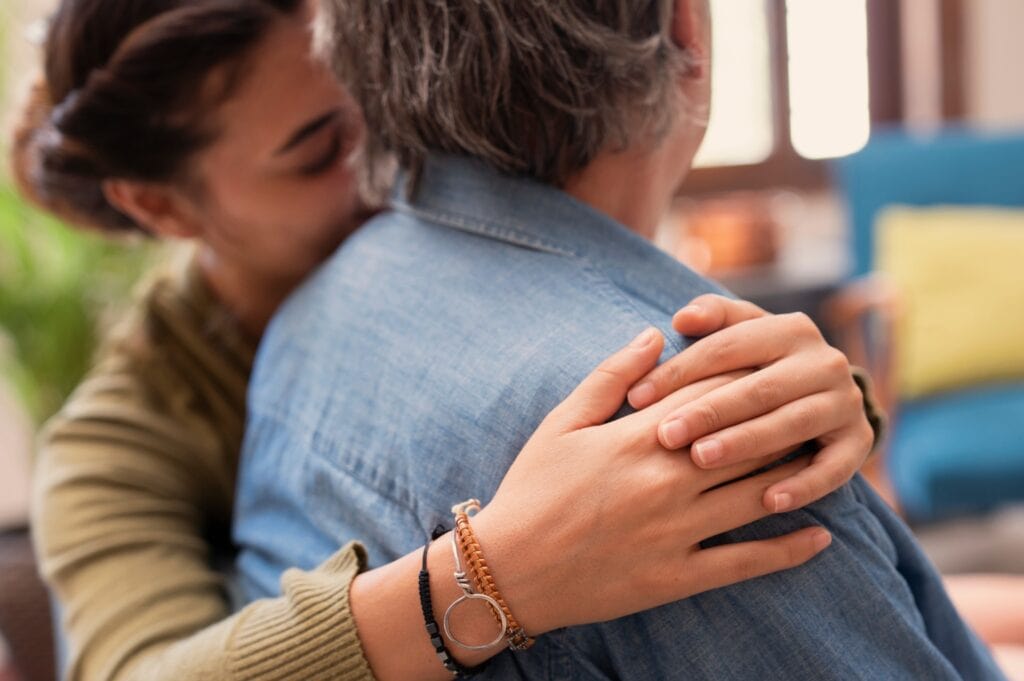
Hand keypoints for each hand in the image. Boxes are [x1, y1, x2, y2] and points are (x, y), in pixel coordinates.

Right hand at [473, 327, 831, 634]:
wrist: (509, 570)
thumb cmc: (531, 488)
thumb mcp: (561, 422)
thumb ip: (610, 377)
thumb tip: (653, 335)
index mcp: (638, 437)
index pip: (710, 394)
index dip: (747, 375)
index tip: (773, 363)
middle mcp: (666, 480)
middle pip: (745, 439)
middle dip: (782, 417)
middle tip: (815, 403)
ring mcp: (676, 530)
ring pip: (757, 493)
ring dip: (796, 473)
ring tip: (823, 457)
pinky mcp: (678, 575)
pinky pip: (746, 561)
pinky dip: (788, 548)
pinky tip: (819, 535)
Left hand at [627, 295, 874, 513]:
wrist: (825, 396)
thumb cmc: (758, 366)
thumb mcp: (739, 334)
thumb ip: (711, 319)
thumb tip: (682, 317)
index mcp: (788, 329)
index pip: (726, 347)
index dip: (679, 371)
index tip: (636, 397)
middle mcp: (823, 361)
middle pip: (758, 387)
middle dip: (709, 412)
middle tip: (666, 435)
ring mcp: (845, 402)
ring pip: (791, 424)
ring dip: (746, 443)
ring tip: (702, 460)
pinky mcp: (858, 443)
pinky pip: (833, 468)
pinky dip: (803, 485)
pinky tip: (767, 502)